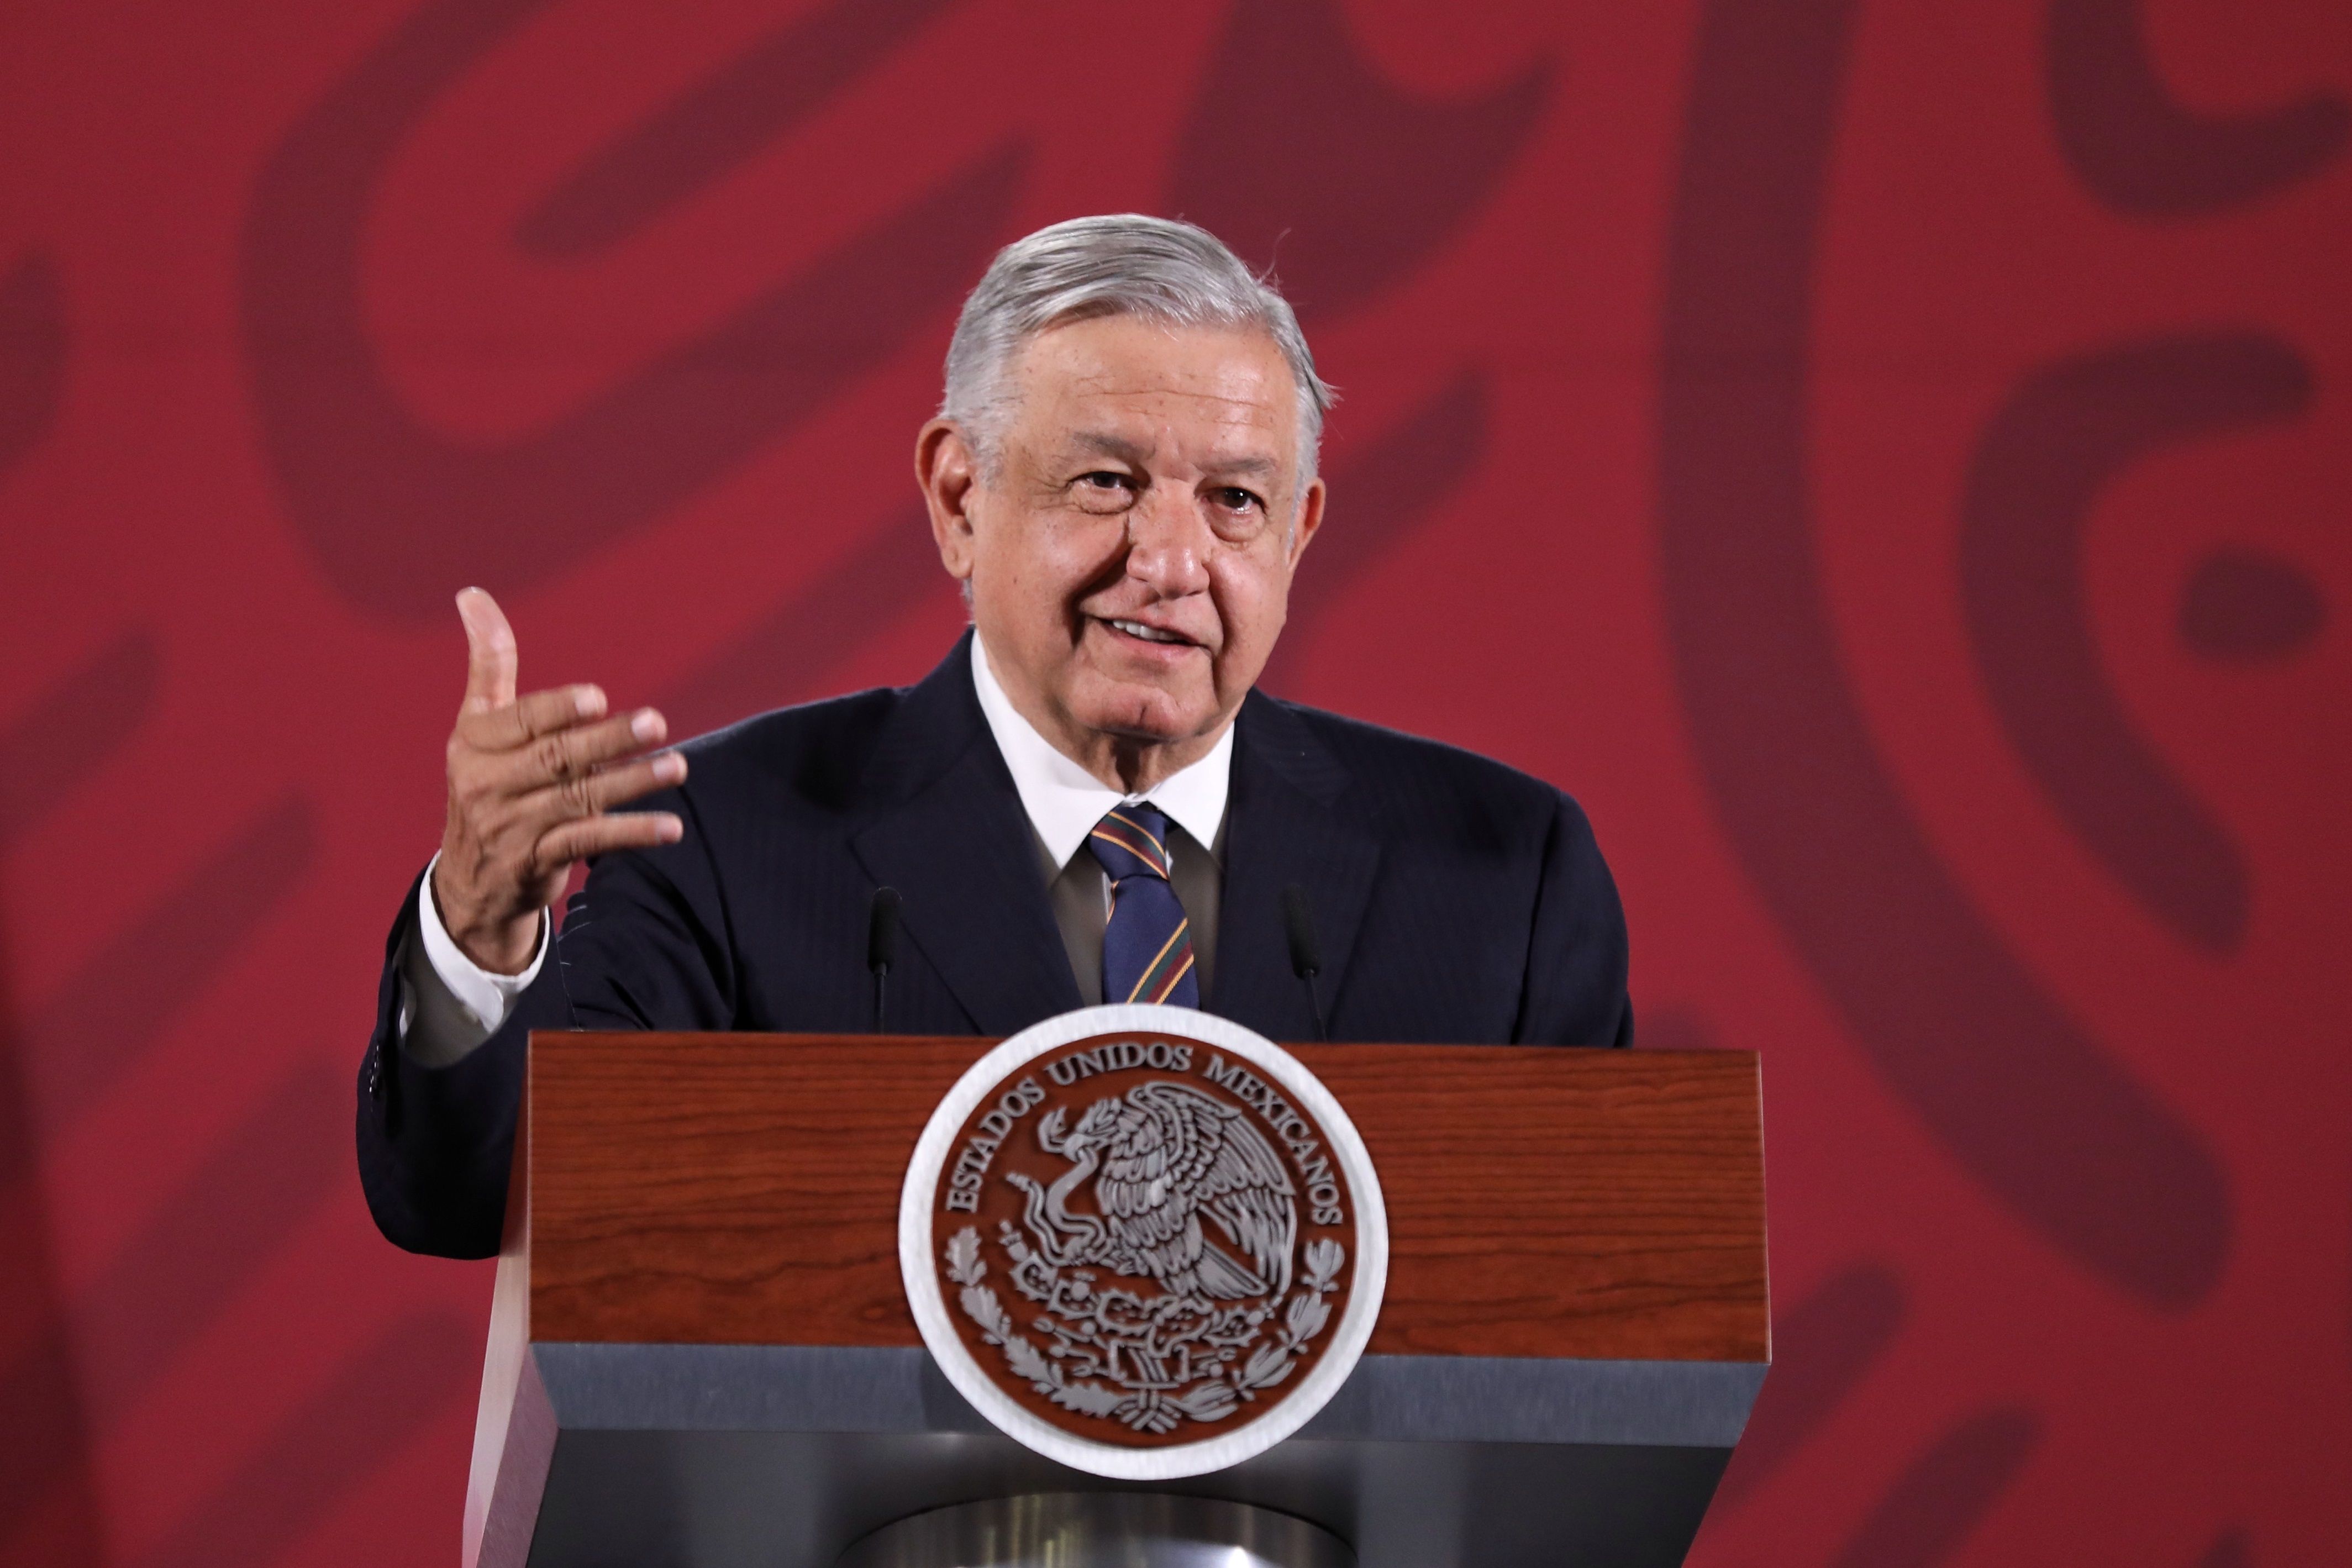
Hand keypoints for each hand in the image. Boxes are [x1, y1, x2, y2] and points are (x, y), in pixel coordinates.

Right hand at [433, 588, 685, 973]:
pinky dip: (630, 833)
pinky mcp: (536, 861)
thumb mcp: (478, 723)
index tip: (598, 699)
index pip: (521, 721)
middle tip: (657, 722)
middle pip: (556, 757)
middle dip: (608, 740)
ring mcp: (511, 825)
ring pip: (579, 798)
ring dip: (632, 783)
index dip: (558, 709)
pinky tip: (670, 826)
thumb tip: (472, 594)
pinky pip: (588, 842)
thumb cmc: (486, 781)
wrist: (470, 878)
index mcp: (474, 742)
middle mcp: (487, 783)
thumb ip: (489, 663)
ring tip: (678, 766)